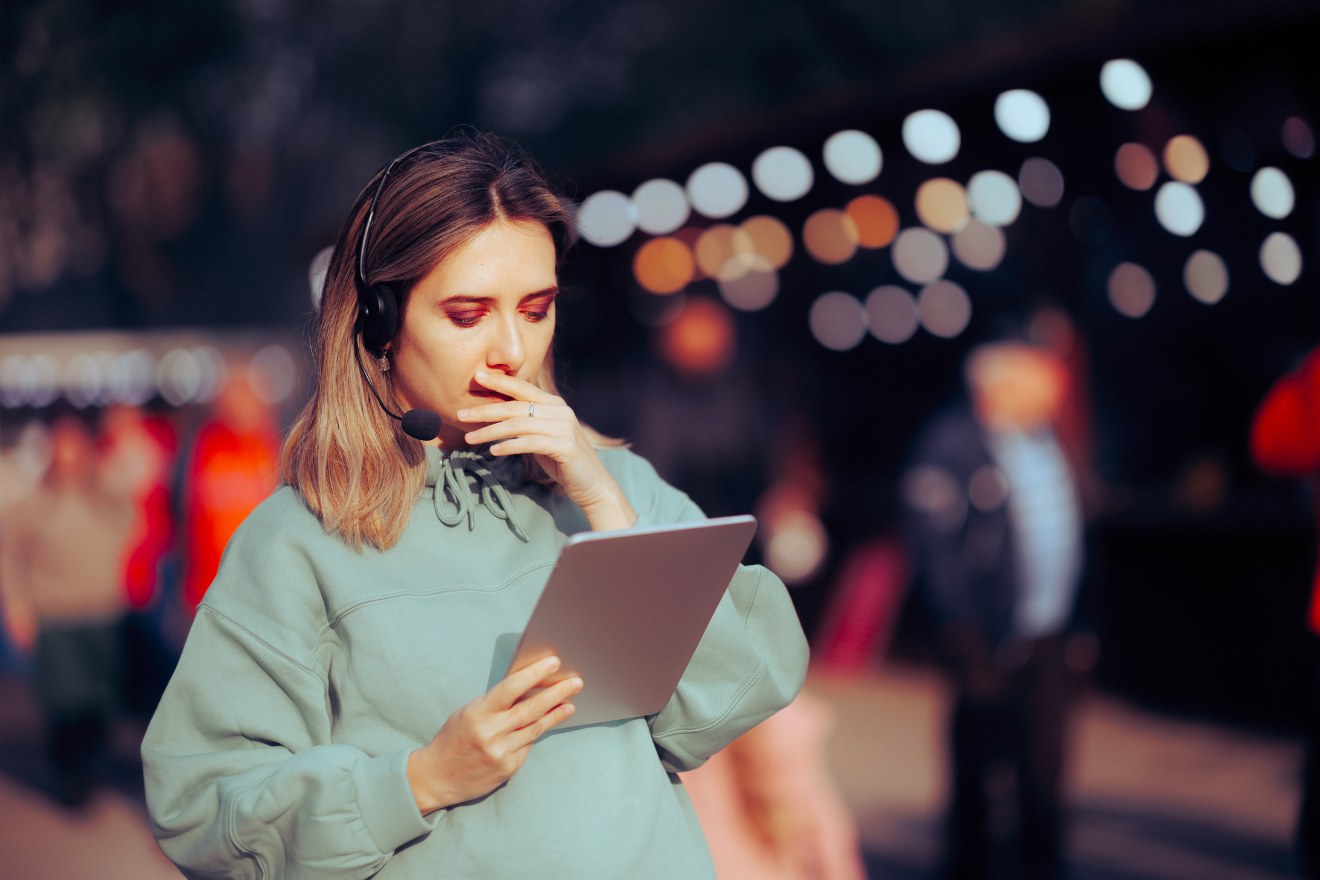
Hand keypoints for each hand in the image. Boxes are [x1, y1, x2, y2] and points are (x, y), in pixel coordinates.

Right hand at [407, 655, 581, 814]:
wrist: (436, 777)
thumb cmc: (454, 739)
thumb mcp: (468, 713)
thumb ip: (495, 703)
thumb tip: (527, 686)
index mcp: (478, 712)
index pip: (511, 688)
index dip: (535, 673)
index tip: (554, 662)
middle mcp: (490, 732)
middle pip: (531, 709)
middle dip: (557, 693)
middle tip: (575, 682)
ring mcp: (500, 752)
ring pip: (535, 728)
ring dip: (556, 714)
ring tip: (570, 703)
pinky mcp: (508, 768)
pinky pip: (527, 746)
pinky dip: (536, 733)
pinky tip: (548, 723)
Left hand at [458, 370, 637, 530]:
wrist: (592, 484)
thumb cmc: (563, 461)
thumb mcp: (543, 436)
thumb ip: (526, 424)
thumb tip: (496, 417)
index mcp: (555, 404)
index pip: (522, 388)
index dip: (499, 381)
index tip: (477, 376)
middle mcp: (561, 411)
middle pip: (515, 407)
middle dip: (485, 410)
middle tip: (461, 414)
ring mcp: (564, 428)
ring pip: (518, 425)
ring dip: (490, 432)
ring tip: (470, 438)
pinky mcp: (565, 446)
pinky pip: (529, 443)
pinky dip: (508, 446)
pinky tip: (493, 451)